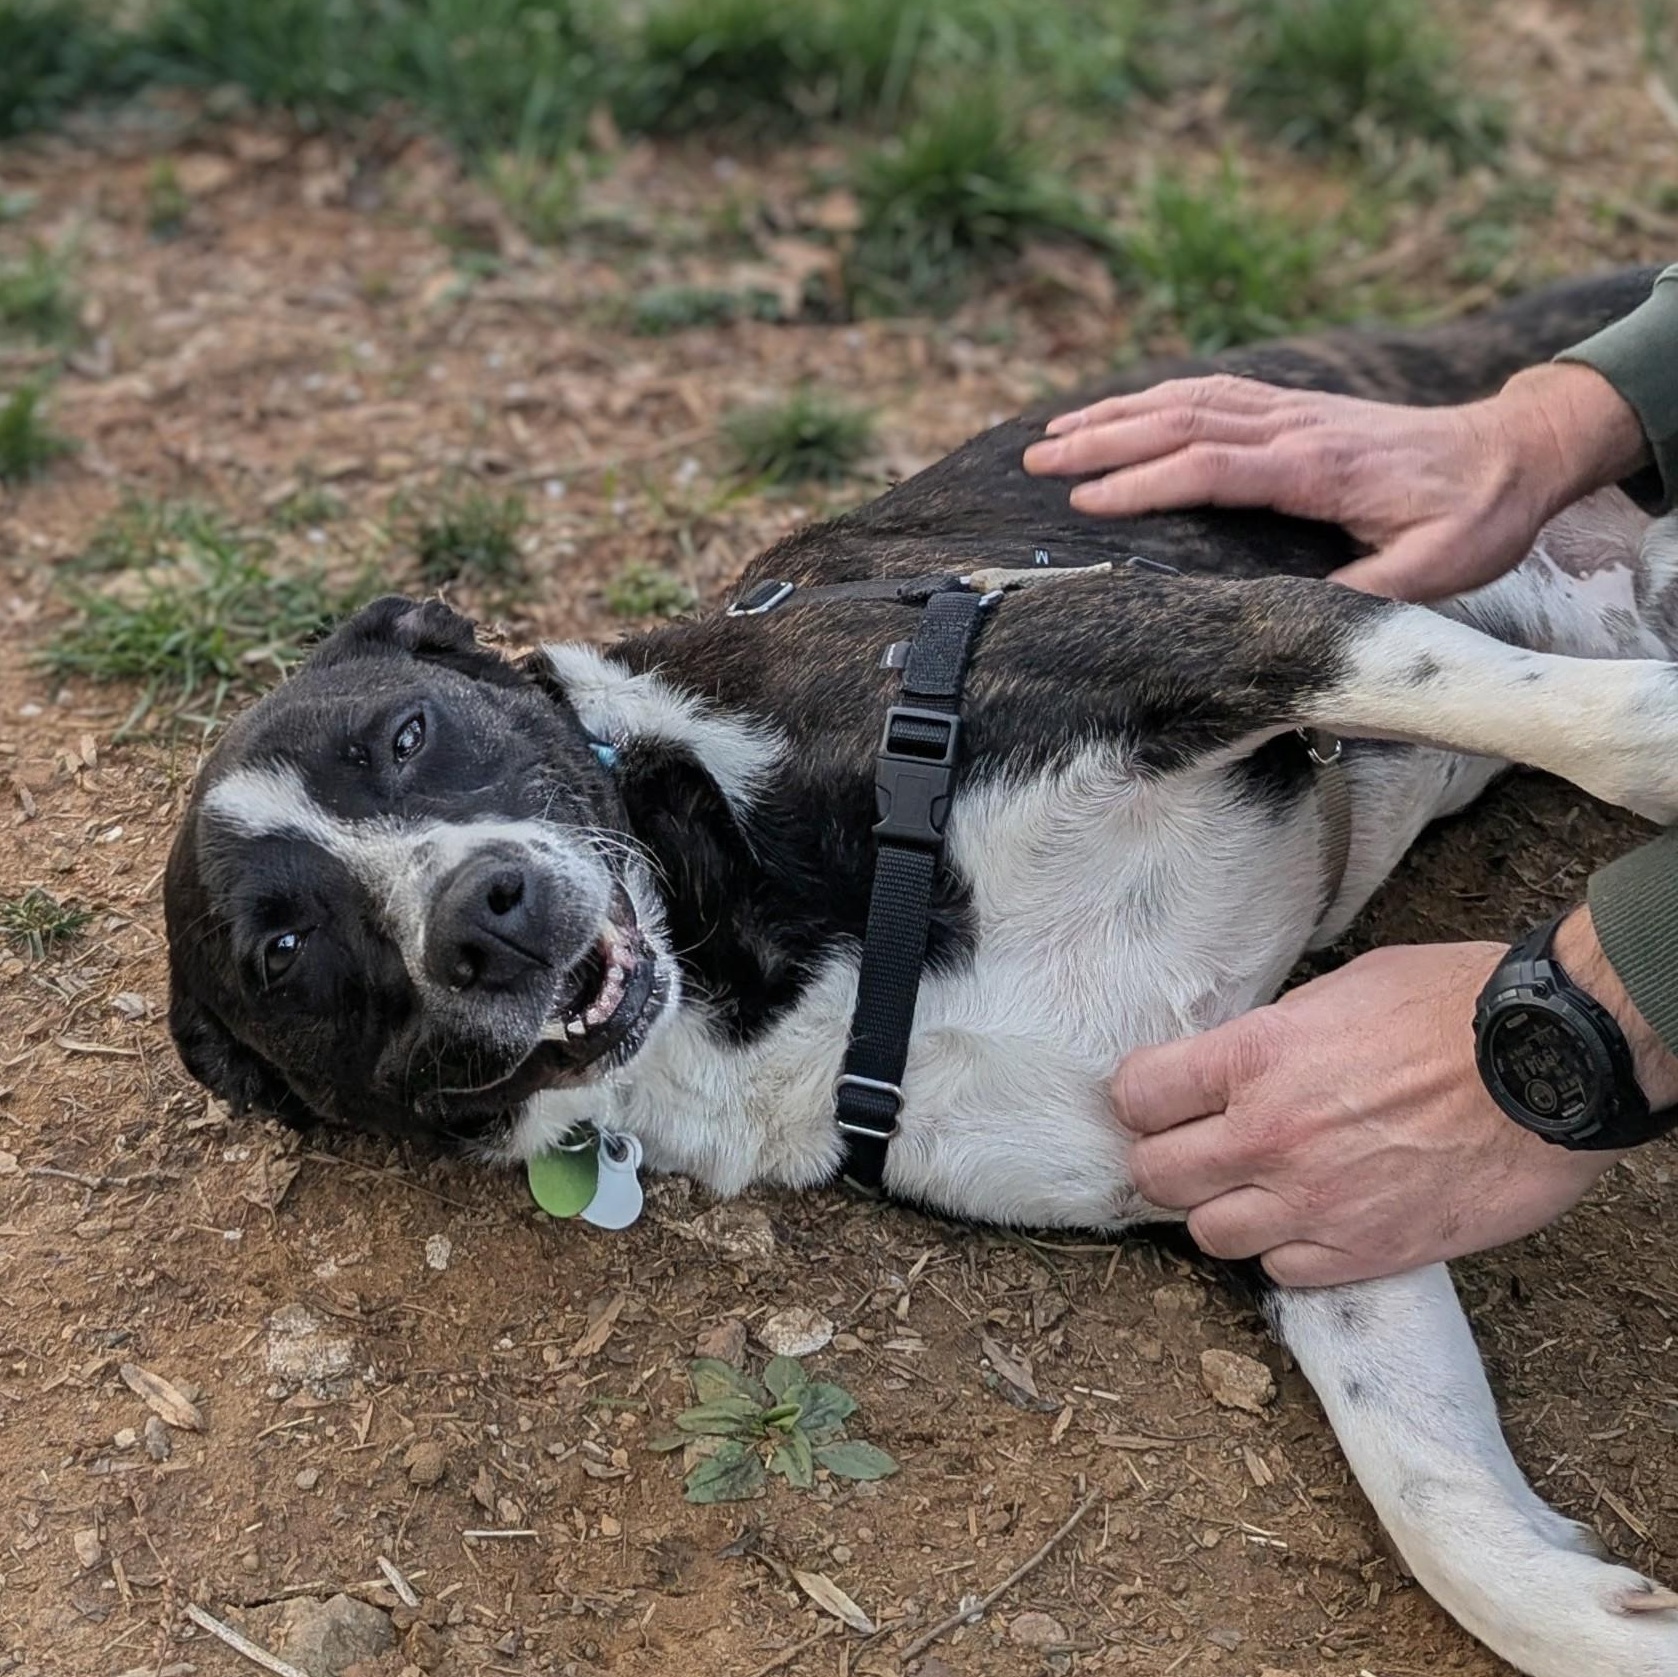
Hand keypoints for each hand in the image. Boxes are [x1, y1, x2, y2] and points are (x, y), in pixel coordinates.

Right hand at [1023, 361, 1646, 601]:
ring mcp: (1294, 409)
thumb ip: (1360, 597)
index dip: (1144, 480)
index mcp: (1319, 468)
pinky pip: (1212, 391)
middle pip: (1182, 419)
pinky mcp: (1295, 407)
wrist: (1514, 451)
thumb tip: (1289, 632)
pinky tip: (1119, 411)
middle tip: (1037, 460)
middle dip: (1103, 438)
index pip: (1212, 465)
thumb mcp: (1433, 573)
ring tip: (1053, 433)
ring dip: (1117, 413)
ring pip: (1189, 397)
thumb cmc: (1474, 518)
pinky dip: (1154, 397)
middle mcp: (1296, 427)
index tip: (1083, 498)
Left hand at [1110, 907, 1677, 1285]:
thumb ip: (1270, 1038)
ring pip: (1208, 1234)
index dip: (1141, 1099)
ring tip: (1254, 1188)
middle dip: (1166, 1159)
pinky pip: (1282, 1271)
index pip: (1137, 1096)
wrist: (1552, 1064)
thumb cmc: (1453, 1007)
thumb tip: (1232, 1066)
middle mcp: (1268, 1136)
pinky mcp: (1365, 1252)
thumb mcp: (1337, 992)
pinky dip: (1286, 1249)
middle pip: (1156, 1174)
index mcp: (1254, 1057)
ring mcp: (1314, 1202)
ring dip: (1222, 1210)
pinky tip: (1312, 1219)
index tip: (1157, 1101)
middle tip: (1193, 1149)